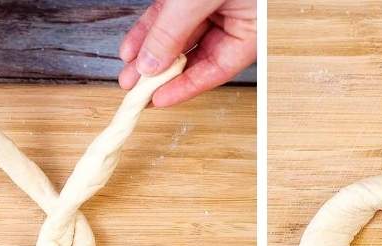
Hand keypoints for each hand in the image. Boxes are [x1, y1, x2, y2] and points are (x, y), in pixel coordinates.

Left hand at [118, 0, 255, 106]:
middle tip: (137, 90)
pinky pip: (170, 17)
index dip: (185, 88)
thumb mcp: (198, 0)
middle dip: (161, 73)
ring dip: (151, 54)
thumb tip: (151, 65)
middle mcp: (234, 20)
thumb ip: (174, 31)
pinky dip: (151, 31)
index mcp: (252, 29)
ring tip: (129, 72)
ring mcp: (215, 7)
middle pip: (195, 57)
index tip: (158, 99)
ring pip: (179, 37)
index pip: (216, 70)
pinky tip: (134, 47)